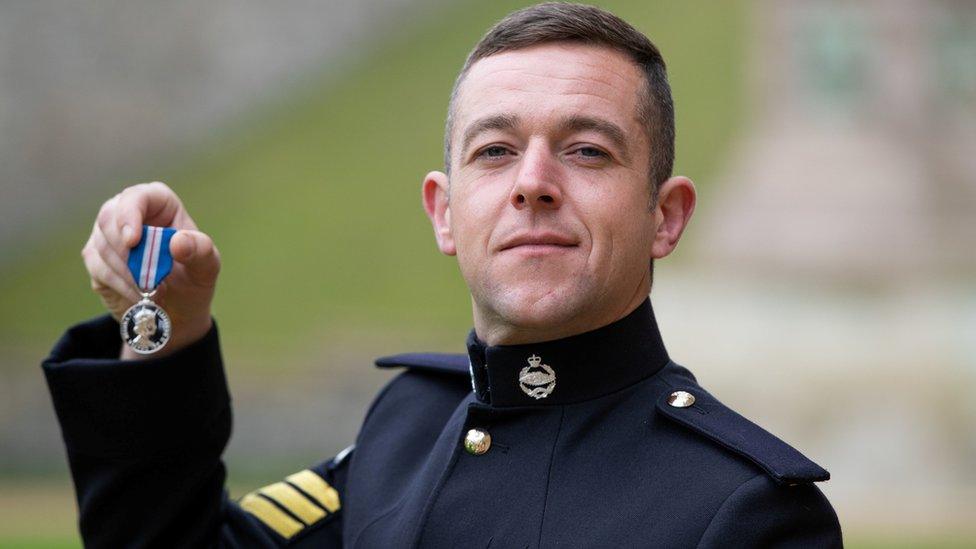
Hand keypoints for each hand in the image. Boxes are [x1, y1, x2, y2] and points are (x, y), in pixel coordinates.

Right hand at [81, 181, 219, 358]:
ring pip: (103, 247)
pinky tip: (140, 296)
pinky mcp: (96, 259)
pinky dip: (121, 285)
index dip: (130, 214)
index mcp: (159, 203)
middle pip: (109, 219)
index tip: (133, 241)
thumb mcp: (207, 266)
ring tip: (155, 291)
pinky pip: (100, 268)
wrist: (178, 309)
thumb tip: (178, 242)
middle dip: (128, 253)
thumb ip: (199, 251)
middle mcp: (128, 212)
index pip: (136, 196)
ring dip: (129, 274)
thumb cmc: (194, 278)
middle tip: (151, 278)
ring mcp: (108, 235)